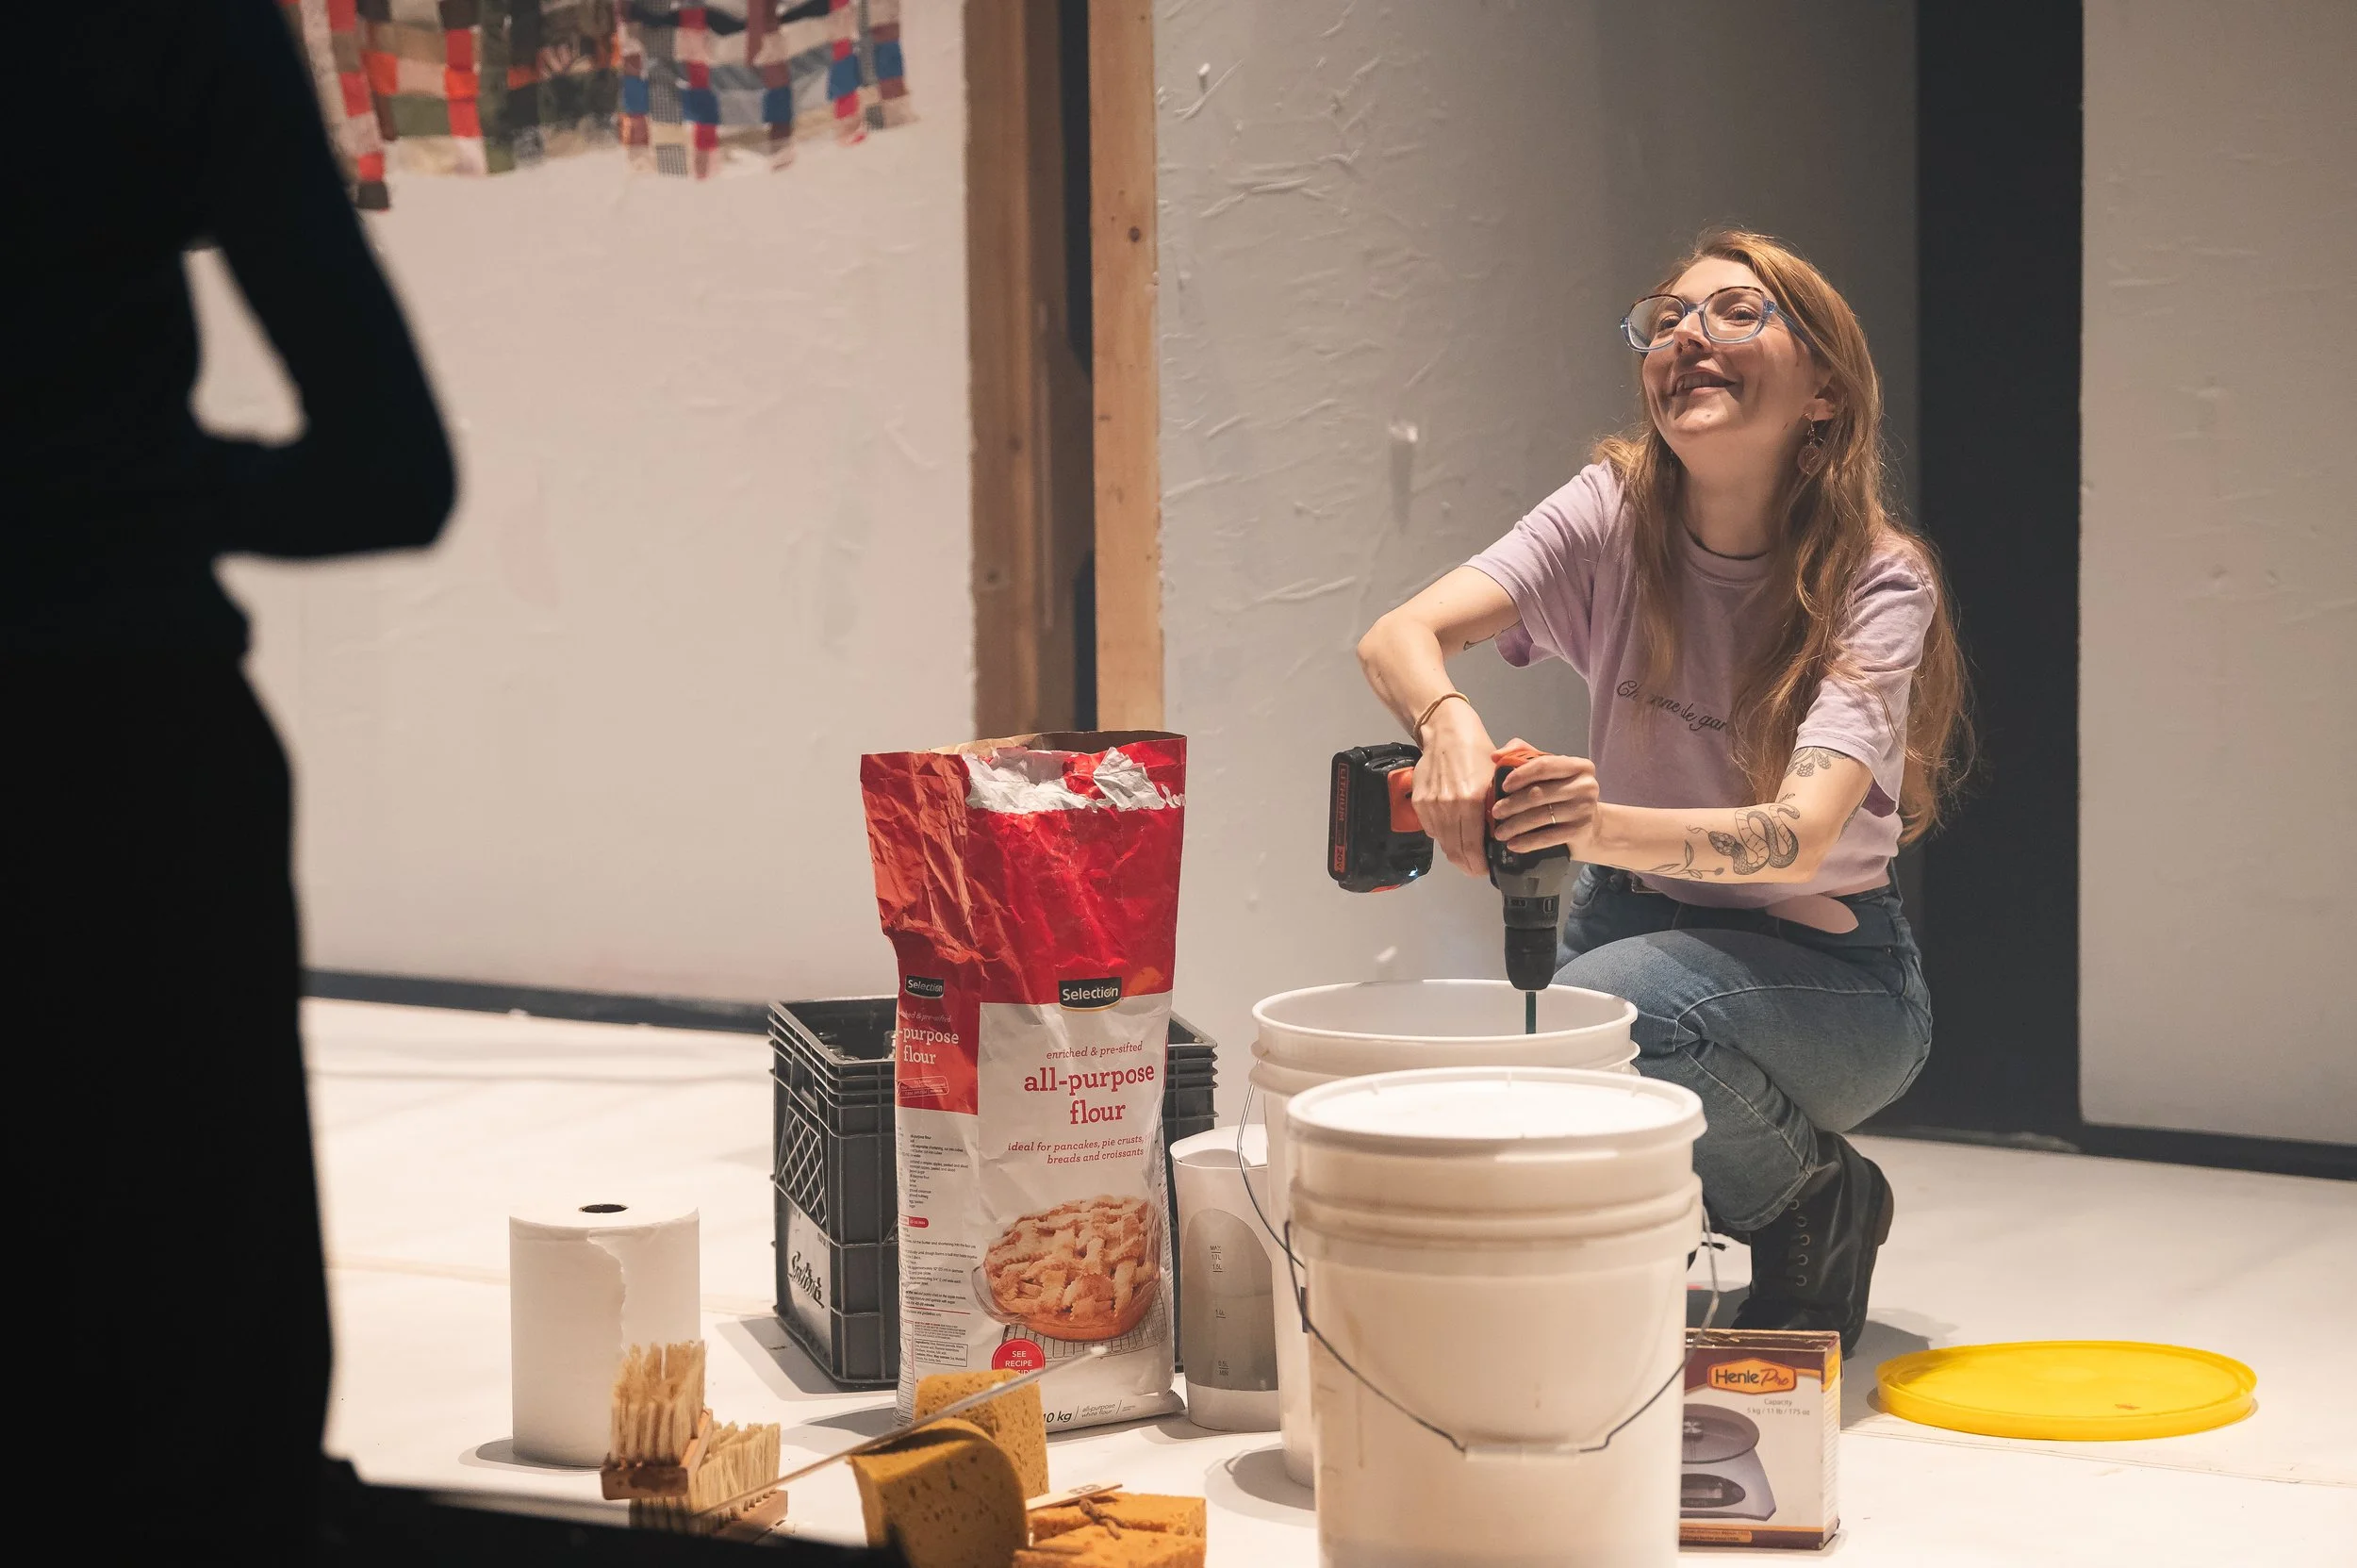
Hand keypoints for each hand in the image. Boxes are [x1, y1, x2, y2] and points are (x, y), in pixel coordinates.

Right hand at [1411, 701, 1498, 876]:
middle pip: (1454, 852)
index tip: (1486, 870)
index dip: (1478, 866)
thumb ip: (1495, 809)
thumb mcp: (1496, 779)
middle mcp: (1446, 807)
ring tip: (1467, 852)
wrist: (1446, 731)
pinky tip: (1453, 830)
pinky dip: (1443, 835)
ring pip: (1442, 843)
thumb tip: (1500, 837)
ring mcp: (1429, 806)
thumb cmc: (1477, 751)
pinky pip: (1431, 830)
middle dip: (1467, 865)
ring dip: (1455, 851)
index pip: (1471, 848)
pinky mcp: (1419, 803)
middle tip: (1477, 868)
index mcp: (1469, 801)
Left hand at [1491, 742, 1599, 857]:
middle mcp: (1586, 785)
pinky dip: (1528, 842)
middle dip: (1512, 804)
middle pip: (1539, 793)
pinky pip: (1548, 837)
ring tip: (1499, 832)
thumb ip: (1522, 754)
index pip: (1544, 765)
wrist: (1591, 826)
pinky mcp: (1580, 831)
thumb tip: (1495, 756)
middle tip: (1495, 812)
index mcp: (1578, 765)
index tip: (1503, 786)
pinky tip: (1513, 844)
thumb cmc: (1563, 793)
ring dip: (1515, 825)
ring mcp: (1584, 809)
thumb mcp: (1550, 771)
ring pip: (1540, 816)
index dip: (1520, 775)